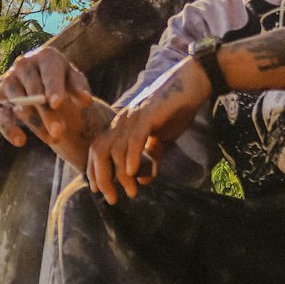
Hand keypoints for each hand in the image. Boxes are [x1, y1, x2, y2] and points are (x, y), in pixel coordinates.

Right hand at [0, 47, 91, 147]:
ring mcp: (9, 81)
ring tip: (53, 139)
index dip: (53, 88)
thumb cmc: (64, 81)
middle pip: (34, 91)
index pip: (49, 73)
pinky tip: (21, 141)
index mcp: (46, 57)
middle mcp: (24, 65)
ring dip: (35, 124)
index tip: (57, 103)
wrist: (44, 84)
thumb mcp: (75, 82)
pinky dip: (9, 129)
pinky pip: (1, 116)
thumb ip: (80, 89)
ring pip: (20, 105)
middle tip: (59, 132)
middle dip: (47, 113)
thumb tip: (86, 100)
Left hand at [86, 57, 210, 202]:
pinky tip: (134, 171)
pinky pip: (135, 138)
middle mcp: (122, 121)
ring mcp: (134, 117)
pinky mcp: (149, 114)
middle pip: (99, 151)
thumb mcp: (161, 140)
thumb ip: (151, 158)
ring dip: (121, 174)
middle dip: (101, 178)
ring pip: (116, 149)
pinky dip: (132, 156)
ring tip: (131, 191)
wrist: (190, 84)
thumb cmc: (175, 110)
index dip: (93, 171)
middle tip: (112, 198)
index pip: (97, 150)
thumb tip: (143, 179)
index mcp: (121, 126)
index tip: (97, 190)